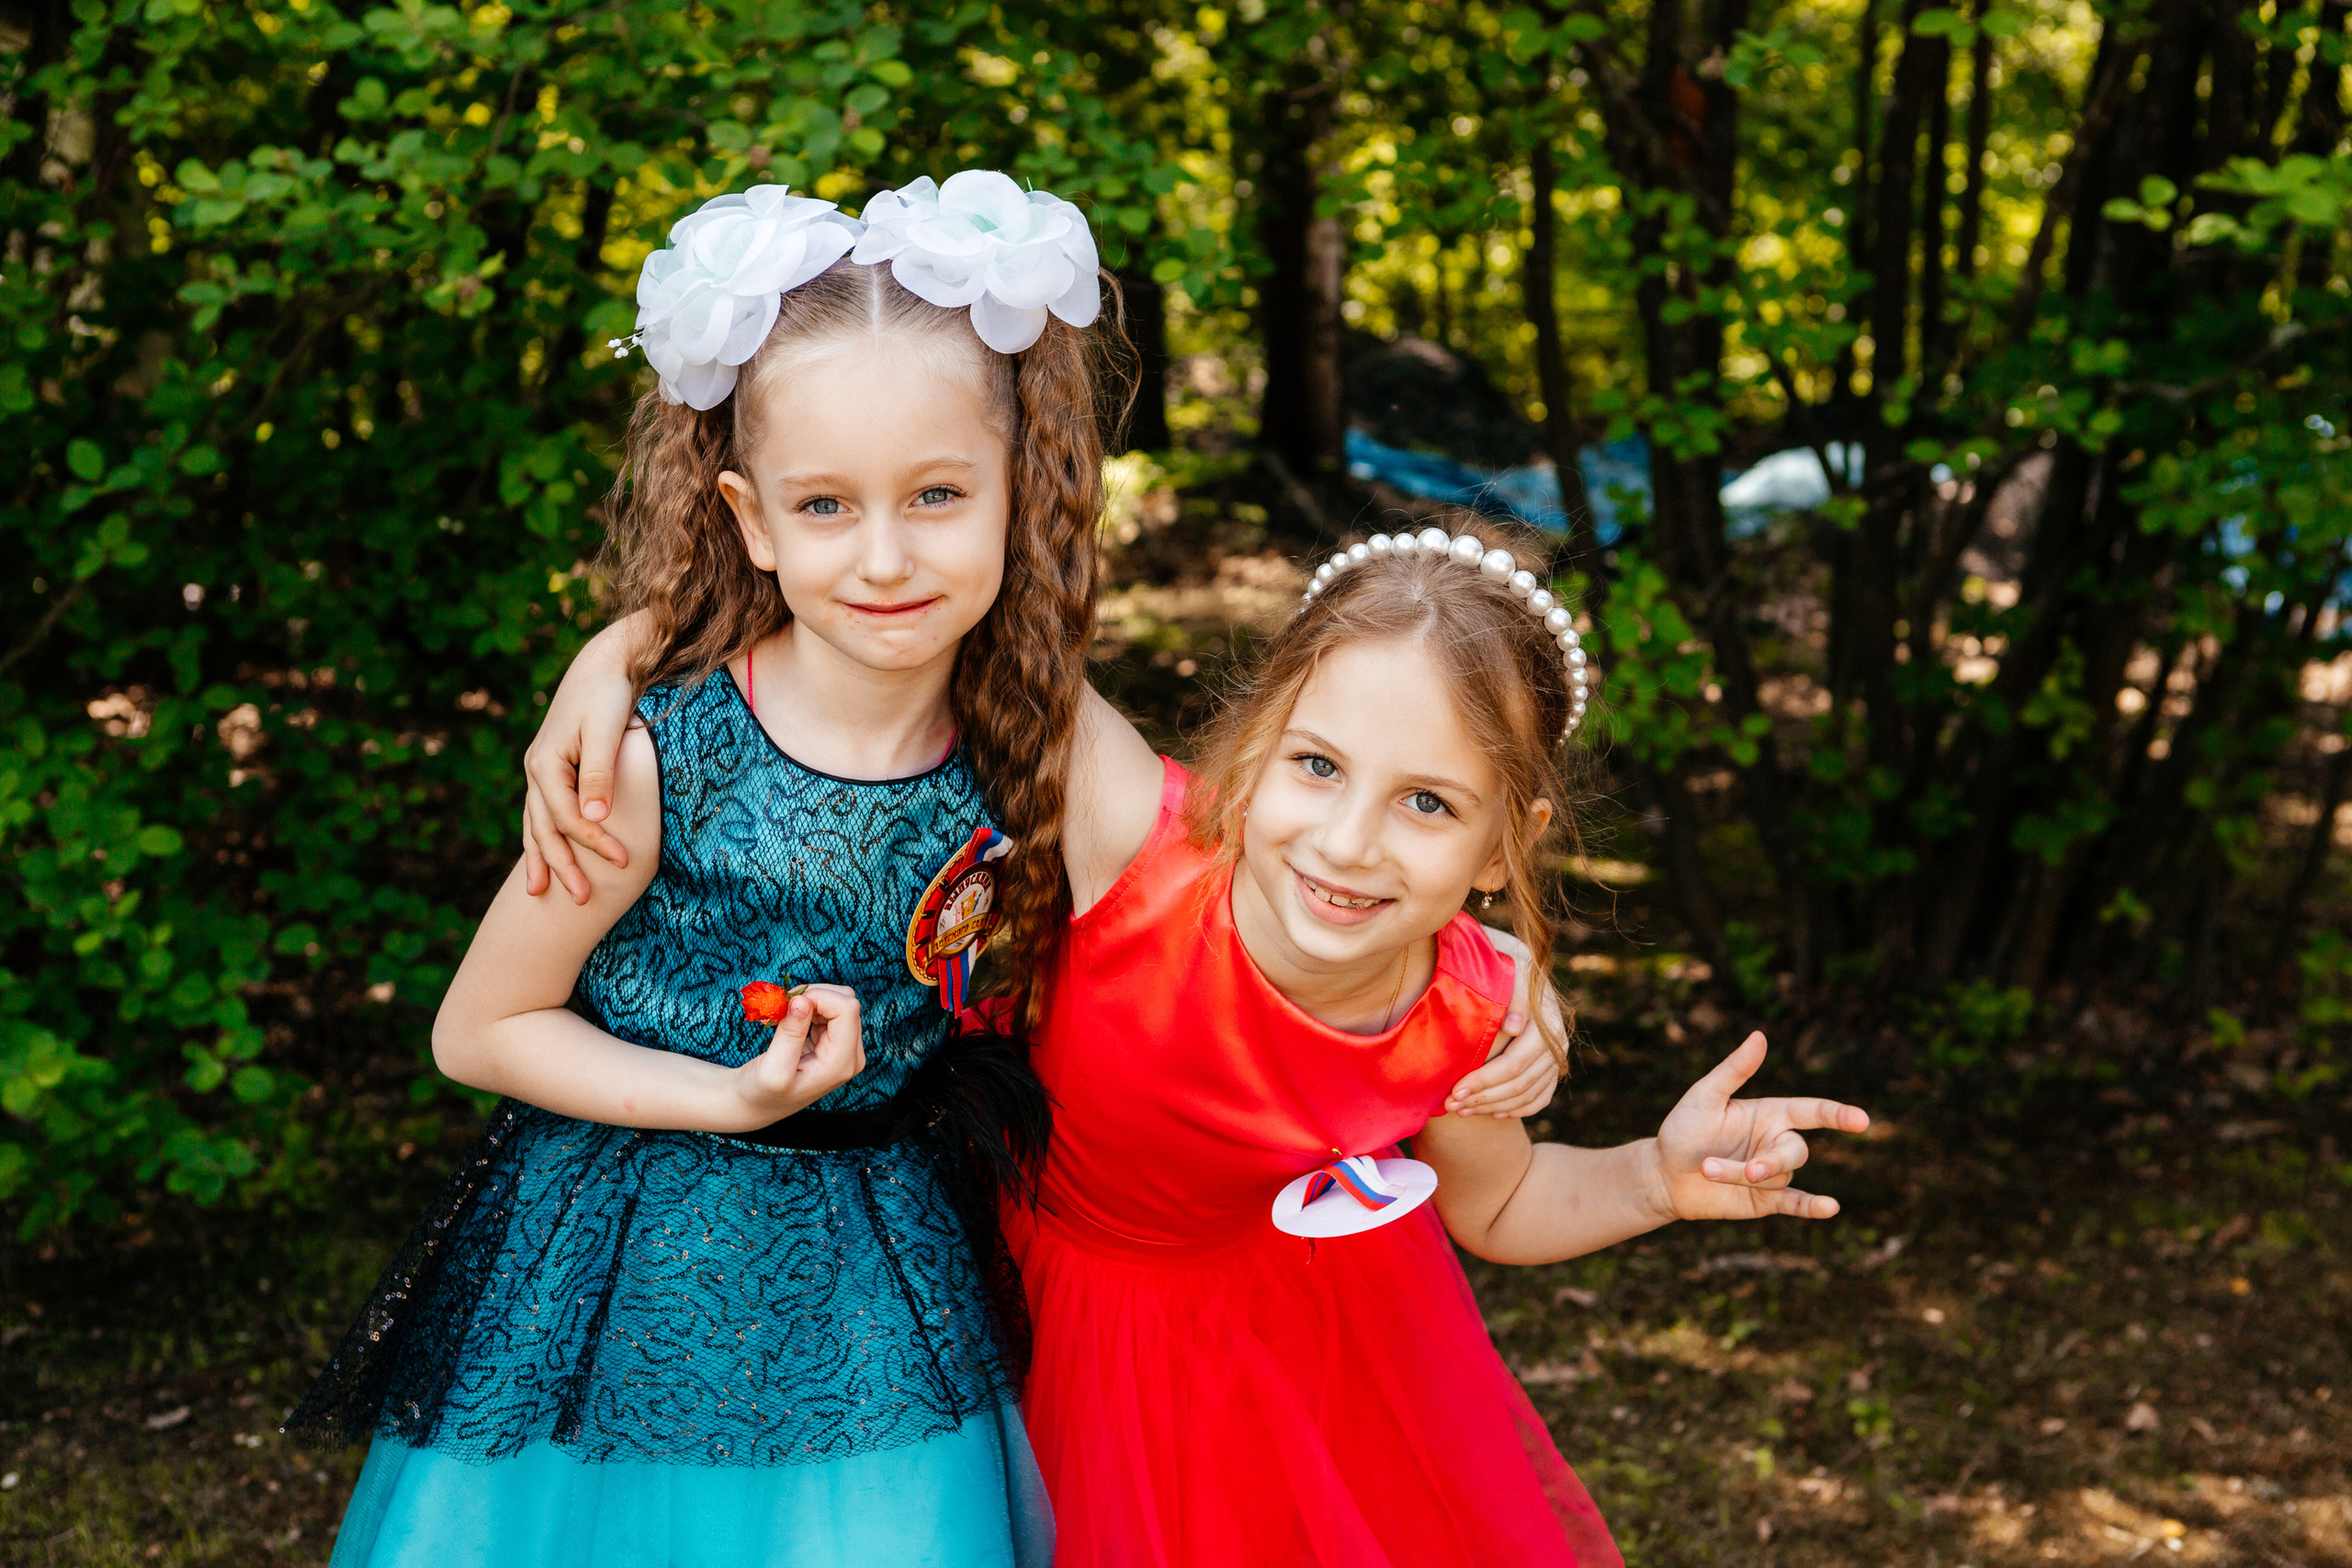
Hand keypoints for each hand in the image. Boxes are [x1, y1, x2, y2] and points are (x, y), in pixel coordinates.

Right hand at [521, 621, 641, 904]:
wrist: (601, 664)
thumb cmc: (607, 695)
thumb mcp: (605, 730)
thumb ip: (598, 773)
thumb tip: (594, 819)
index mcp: (546, 763)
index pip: (569, 818)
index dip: (595, 843)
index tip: (625, 861)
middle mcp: (537, 771)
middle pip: (547, 829)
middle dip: (563, 866)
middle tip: (584, 901)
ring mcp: (540, 772)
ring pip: (537, 825)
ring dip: (542, 859)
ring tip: (539, 894)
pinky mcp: (552, 771)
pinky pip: (542, 814)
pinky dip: (541, 839)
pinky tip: (541, 859)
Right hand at [725, 984, 865, 1129]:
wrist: (756, 1104)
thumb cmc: (761, 1092)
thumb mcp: (772, 1068)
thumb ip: (790, 1034)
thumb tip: (802, 1000)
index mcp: (841, 1063)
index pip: (847, 1009)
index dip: (818, 997)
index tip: (788, 1004)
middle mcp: (850, 1054)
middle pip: (846, 1001)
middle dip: (812, 996)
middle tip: (782, 1006)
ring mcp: (844, 1047)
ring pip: (838, 1000)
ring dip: (807, 1000)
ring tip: (780, 1015)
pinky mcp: (834, 1040)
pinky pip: (828, 1008)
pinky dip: (806, 1006)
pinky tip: (786, 1020)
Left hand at [1444, 937, 1563, 1118]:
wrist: (1517, 973)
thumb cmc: (1503, 973)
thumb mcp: (1506, 975)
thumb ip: (1512, 997)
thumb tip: (1513, 1027)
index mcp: (1546, 1025)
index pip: (1514, 1064)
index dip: (1484, 1081)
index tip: (1454, 1090)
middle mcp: (1556, 1045)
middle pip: (1519, 1085)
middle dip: (1483, 1098)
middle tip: (1451, 1105)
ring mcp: (1556, 1060)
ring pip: (1528, 1096)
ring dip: (1493, 1108)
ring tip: (1461, 1111)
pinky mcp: (1551, 1070)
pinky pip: (1538, 1100)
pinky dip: (1516, 1110)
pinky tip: (1493, 1114)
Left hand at [1645, 1031, 1868, 1222]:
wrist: (1664, 1174)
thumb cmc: (1683, 1130)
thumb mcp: (1705, 1096)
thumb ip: (1734, 1070)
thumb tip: (1760, 1036)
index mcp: (1770, 1114)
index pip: (1812, 1112)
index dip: (1837, 1115)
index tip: (1861, 1120)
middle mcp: (1776, 1142)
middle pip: (1796, 1152)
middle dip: (1771, 1162)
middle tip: (1747, 1170)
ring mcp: (1773, 1174)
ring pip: (1779, 1177)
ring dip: (1744, 1176)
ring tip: (1706, 1170)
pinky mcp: (1766, 1200)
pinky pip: (1796, 1203)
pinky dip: (1814, 1207)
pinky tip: (1831, 1208)